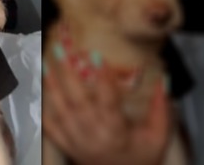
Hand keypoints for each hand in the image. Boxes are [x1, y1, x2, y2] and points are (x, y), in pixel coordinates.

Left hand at [42, 48, 170, 164]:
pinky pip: (50, 125)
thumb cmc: (141, 156)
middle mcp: (92, 134)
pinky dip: (43, 108)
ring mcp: (75, 140)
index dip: (103, 78)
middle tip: (62, 49)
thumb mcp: (158, 137)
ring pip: (60, 111)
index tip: (96, 56)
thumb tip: (164, 80)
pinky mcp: (65, 145)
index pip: (108, 101)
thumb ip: (161, 109)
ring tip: (46, 64)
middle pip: (78, 101)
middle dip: (69, 74)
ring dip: (52, 87)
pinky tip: (40, 90)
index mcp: (116, 131)